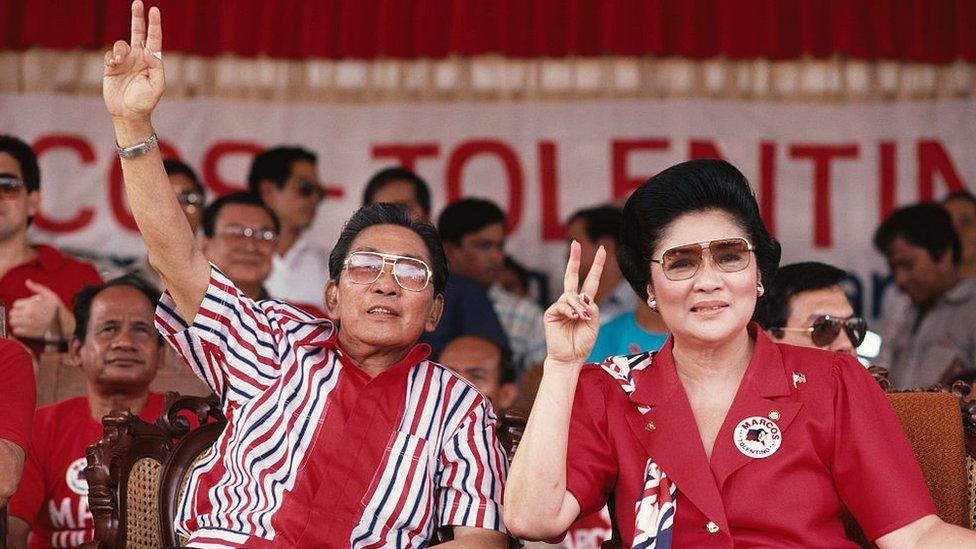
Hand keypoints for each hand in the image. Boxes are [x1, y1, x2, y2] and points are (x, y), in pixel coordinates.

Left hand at [9, 280, 63, 340]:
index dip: (20, 305)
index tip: (25, 307)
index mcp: (32, 305)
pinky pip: (16, 331)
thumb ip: (37, 287)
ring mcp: (29, 324)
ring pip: (13, 322)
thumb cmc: (57, 308)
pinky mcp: (30, 333)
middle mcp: (29, 315)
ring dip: (16, 320)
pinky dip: (18, 329)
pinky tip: (24, 326)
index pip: (16, 304)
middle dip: (17, 312)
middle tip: (23, 313)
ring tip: (22, 319)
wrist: (65, 323)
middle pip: (12, 313)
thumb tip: (27, 281)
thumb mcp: (50, 295)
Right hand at [103, 1, 163, 120]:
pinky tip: (113, 65)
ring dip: (120, 50)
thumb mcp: (157, 86)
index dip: (154, 24)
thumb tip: (148, 50)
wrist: (128, 113)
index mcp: (151, 60)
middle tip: (138, 3)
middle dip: (137, 17)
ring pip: (121, 44)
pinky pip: (109, 54)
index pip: (154, 39)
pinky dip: (111, 57)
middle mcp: (138, 57)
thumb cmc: (146, 101)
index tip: (154, 10)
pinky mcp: (111, 66)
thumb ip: (156, 67)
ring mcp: (124, 61)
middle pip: (137, 32)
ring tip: (119, 61)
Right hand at [543, 241, 605, 367]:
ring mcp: (560, 306)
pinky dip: (570, 310)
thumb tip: (583, 296)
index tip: (603, 250)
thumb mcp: (594, 323)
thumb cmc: (582, 343)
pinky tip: (575, 317)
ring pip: (571, 295)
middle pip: (571, 276)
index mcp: (584, 303)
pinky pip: (561, 305)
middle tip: (576, 243)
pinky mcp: (551, 313)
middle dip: (574, 259)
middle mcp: (571, 302)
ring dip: (579, 306)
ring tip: (583, 319)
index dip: (597, 266)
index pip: (590, 280)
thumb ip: (592, 307)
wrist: (570, 358)